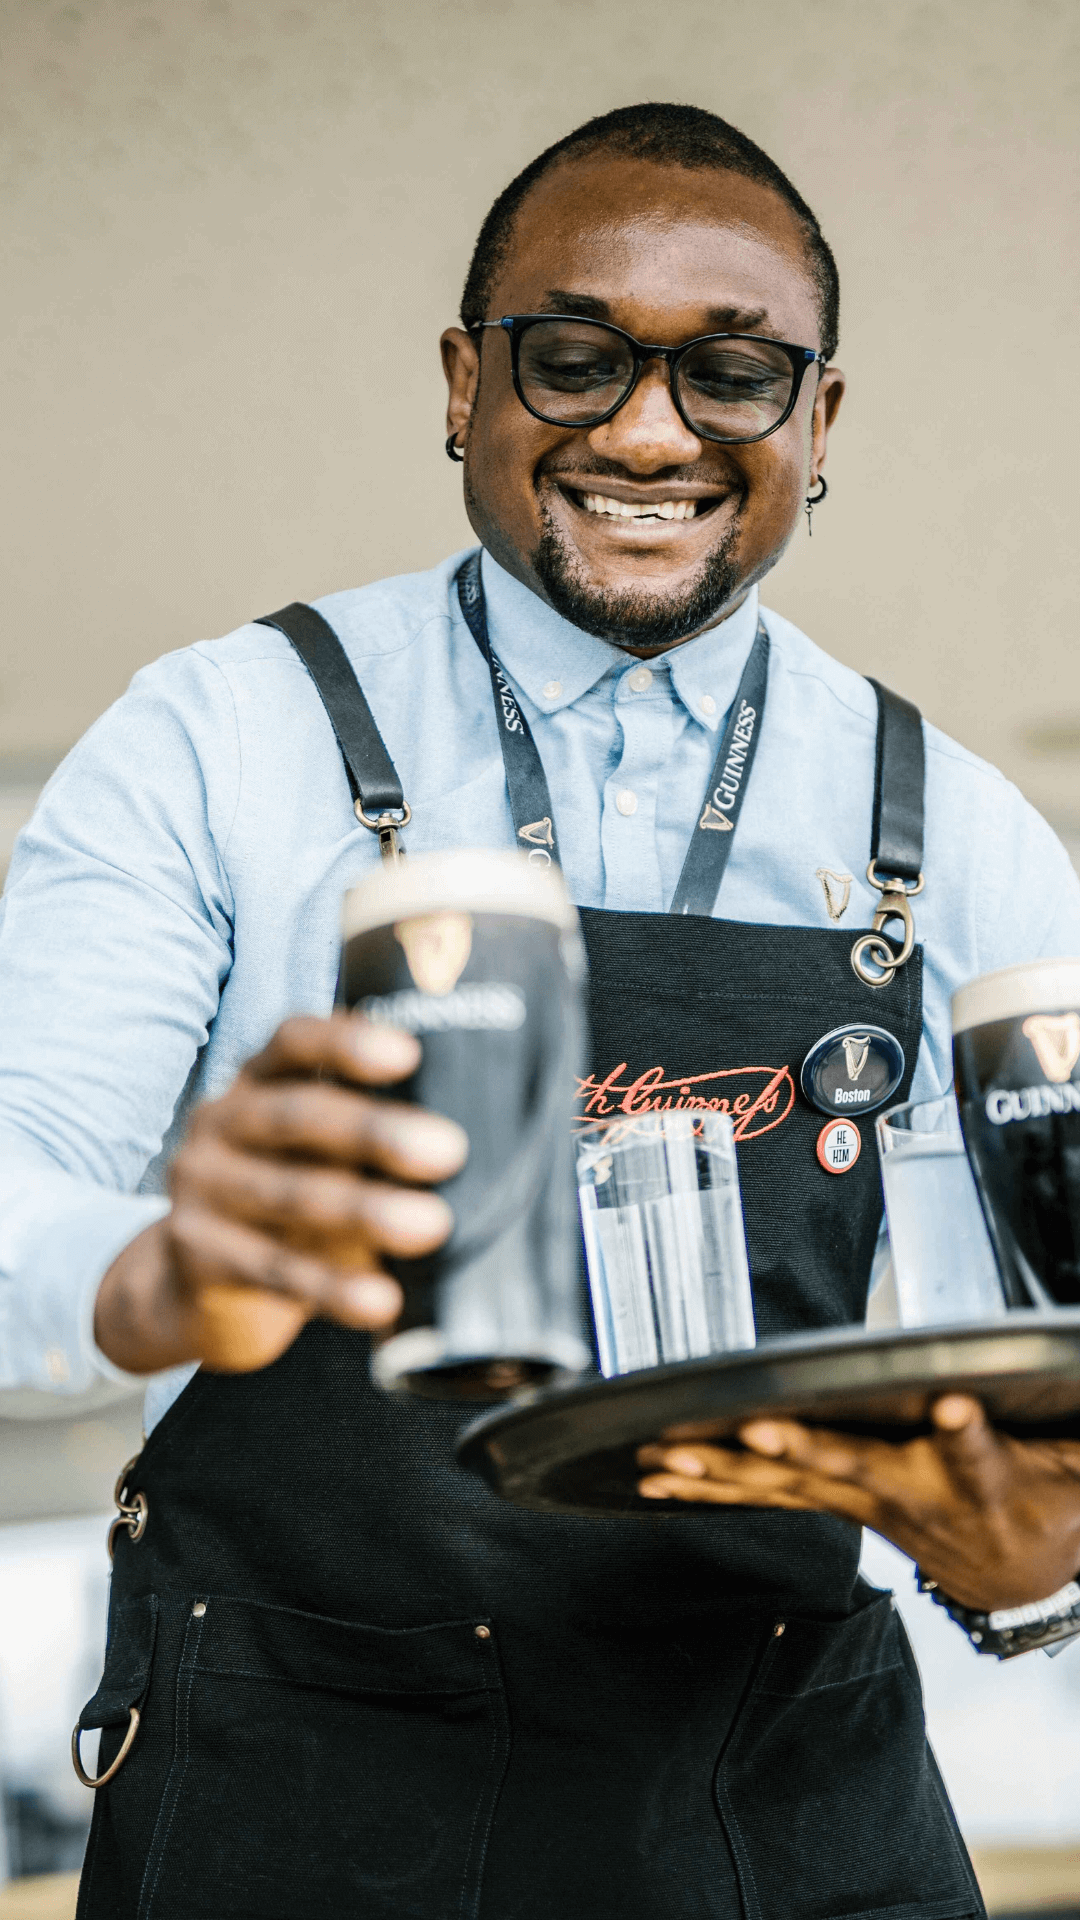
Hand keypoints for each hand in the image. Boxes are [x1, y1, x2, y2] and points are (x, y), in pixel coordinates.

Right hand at [94, 1014, 467, 1375]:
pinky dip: (332, 1287)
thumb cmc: (293, 1204)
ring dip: (365, 1210)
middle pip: (296, 1116)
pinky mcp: (195, 1255)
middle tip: (449, 1151)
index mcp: (258, 1081)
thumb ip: (373, 1139)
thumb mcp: (322, 1157)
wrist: (199, 1288)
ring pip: (287, 1195)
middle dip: (374, 1132)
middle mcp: (220, 1122)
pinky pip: (271, 1269)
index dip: (346, 1044)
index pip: (294, 1041)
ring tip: (433, 1226)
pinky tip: (380, 1300)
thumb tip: (490, 1139)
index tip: (409, 1054)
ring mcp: (199, 1188)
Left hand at [637, 1396, 1079, 1610]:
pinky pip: (769, 1498)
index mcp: (981, 1479)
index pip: (976, 1452)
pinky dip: (713, 1488)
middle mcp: (915, 1496)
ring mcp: (868, 1506)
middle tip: (761, 1431)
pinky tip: (662, 1480)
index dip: (964, 1432)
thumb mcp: (1067, 1462)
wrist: (1021, 1570)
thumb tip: (1009, 1392)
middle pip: (857, 1470)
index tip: (953, 1409)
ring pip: (794, 1488)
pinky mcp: (840, 1507)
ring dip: (731, 1473)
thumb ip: (1052, 1435)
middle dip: (807, 1451)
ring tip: (678, 1458)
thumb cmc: (1037, 1495)